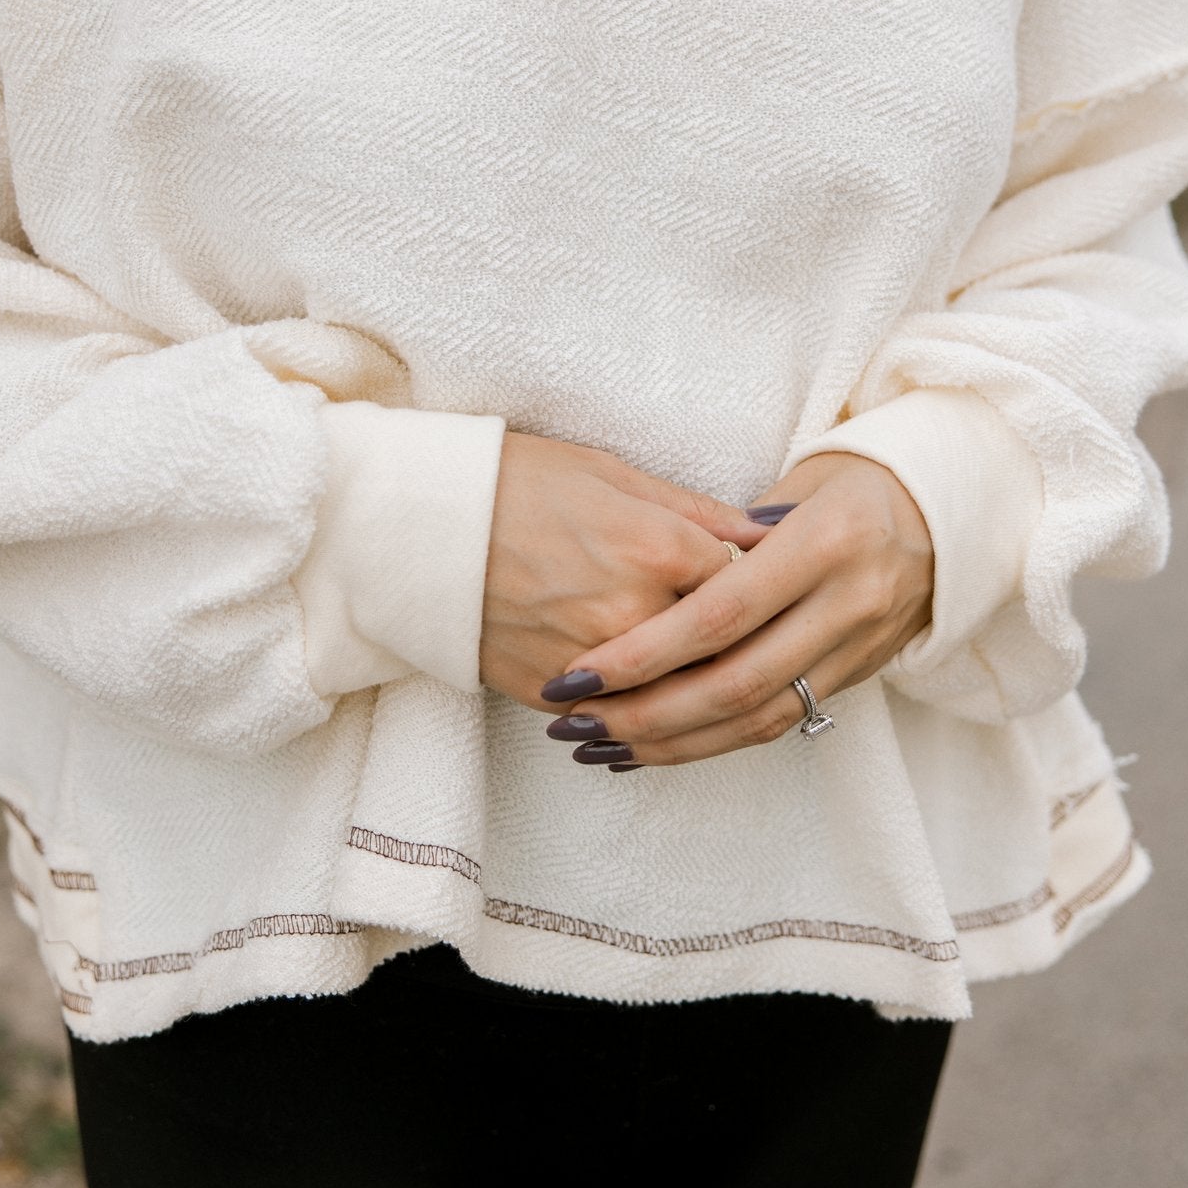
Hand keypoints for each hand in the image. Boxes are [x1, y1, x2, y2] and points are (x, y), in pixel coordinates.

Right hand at [479, 431, 765, 710]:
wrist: (417, 526)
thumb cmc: (515, 482)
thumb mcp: (611, 474)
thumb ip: (697, 512)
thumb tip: (770, 531)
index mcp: (660, 549)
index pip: (748, 585)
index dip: (755, 584)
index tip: (756, 582)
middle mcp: (636, 614)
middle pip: (721, 651)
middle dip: (734, 643)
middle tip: (738, 630)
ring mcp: (595, 664)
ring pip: (676, 694)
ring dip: (689, 683)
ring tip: (689, 662)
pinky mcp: (553, 696)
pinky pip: (618, 713)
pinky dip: (634, 702)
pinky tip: (638, 685)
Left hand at [541, 453, 933, 767]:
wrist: (952, 511)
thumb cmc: (852, 483)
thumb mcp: (796, 484)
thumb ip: (727, 535)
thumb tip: (652, 580)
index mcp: (825, 543)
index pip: (721, 615)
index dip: (646, 652)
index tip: (578, 670)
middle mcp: (849, 603)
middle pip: (736, 682)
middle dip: (646, 712)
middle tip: (572, 722)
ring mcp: (860, 648)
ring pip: (758, 720)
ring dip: (672, 743)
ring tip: (597, 746)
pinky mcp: (859, 678)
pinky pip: (780, 724)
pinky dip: (711, 743)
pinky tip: (653, 748)